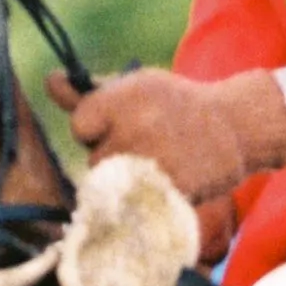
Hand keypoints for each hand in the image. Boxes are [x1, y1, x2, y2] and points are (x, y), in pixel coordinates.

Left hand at [48, 64, 285, 206]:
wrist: (236, 127)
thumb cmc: (177, 106)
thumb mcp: (135, 89)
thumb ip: (87, 93)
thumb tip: (49, 81)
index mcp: (123, 97)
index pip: (80, 126)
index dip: (96, 129)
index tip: (121, 124)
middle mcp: (134, 128)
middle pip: (95, 160)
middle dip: (114, 156)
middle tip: (148, 145)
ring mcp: (151, 163)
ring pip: (114, 186)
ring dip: (128, 180)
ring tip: (159, 163)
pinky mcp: (168, 191)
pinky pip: (137, 204)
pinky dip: (148, 198)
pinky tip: (169, 178)